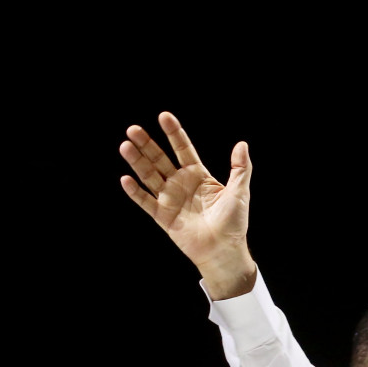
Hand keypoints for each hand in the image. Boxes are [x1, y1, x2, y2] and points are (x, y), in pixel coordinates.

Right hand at [118, 111, 257, 298]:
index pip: (182, 148)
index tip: (163, 116)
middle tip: (133, 130)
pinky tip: (126, 179)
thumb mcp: (239, 191)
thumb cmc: (234, 222)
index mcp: (198, 175)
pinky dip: (135, 192)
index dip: (173, 133)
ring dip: (137, 162)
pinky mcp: (163, 216)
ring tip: (125, 146)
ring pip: (149, 176)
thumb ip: (240, 168)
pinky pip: (146, 202)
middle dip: (147, 144)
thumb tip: (242, 144)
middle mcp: (180, 183)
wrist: (224, 250)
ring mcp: (170, 199)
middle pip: (160, 159)